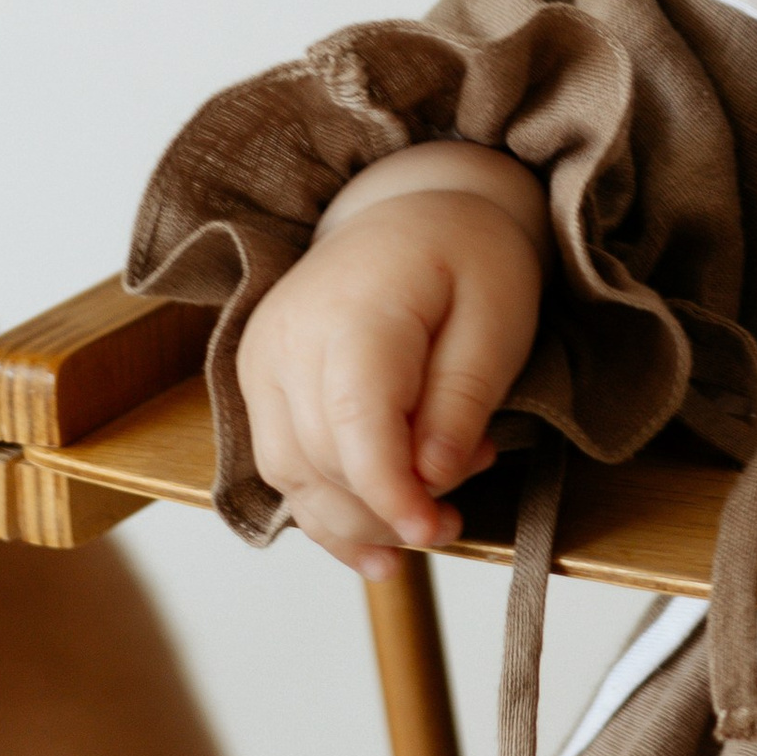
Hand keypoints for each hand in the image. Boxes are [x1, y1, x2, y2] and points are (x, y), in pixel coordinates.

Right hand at [242, 144, 546, 570]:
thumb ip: (462, 400)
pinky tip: (372, 544)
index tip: (435, 530)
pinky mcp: (258, 382)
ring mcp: (261, 360)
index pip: (355, 428)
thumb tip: (432, 476)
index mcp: (353, 312)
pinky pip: (281, 466)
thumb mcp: (498, 320)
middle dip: (387, 510)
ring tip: (425, 524)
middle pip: (320, 462)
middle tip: (456, 514)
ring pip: (291, 476)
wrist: (416, 211)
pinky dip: (325, 509)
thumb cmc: (468, 260)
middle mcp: (287, 339)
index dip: (391, 495)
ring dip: (356, 519)